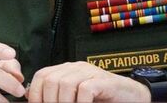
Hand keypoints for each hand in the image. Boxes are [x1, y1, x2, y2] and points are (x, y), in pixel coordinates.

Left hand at [26, 61, 150, 101]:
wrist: (131, 97)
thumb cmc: (101, 100)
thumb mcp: (75, 99)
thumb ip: (60, 98)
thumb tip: (36, 102)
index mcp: (67, 70)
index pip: (42, 75)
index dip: (35, 94)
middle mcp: (77, 68)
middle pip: (51, 80)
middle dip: (49, 102)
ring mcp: (90, 72)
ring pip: (65, 84)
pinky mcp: (103, 81)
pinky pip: (85, 90)